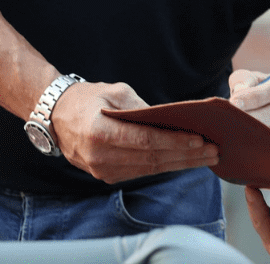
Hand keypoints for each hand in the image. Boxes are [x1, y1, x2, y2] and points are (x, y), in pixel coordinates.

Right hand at [49, 80, 217, 182]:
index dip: (174, 142)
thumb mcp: (114, 92)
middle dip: (186, 155)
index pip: (145, 141)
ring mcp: (102, 170)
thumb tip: (172, 120)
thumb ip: (142, 107)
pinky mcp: (107, 176)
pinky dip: (166, 166)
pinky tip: (185, 160)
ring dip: (181, 163)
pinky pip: (142, 171)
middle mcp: (100, 156)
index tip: (199, 139)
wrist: (56, 118)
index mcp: (100, 132)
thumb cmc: (88, 99)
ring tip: (207, 156)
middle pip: (152, 159)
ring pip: (150, 169)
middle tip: (213, 150)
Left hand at [229, 66, 269, 147]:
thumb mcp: (266, 77)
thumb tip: (239, 93)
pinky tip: (250, 143)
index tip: (234, 101)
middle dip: (256, 116)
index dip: (257, 95)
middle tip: (233, 118)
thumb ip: (248, 79)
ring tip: (238, 130)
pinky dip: (266, 146)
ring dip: (259, 133)